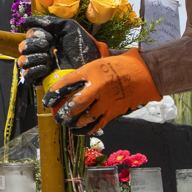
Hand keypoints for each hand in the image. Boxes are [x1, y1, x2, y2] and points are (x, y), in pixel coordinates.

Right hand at [17, 15, 105, 87]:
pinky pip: (27, 76)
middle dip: (34, 45)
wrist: (91, 66)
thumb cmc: (83, 46)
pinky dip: (34, 70)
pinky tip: (46, 68)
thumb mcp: (68, 27)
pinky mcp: (42, 80)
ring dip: (35, 57)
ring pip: (22, 61)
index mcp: (47, 39)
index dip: (36, 35)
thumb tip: (26, 20)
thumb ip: (49, 21)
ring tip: (49, 58)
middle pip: (23, 47)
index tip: (50, 37)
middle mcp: (41, 52)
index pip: (30, 35)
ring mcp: (40, 67)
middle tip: (49, 47)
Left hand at [40, 49, 160, 134]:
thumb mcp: (100, 60)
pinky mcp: (113, 112)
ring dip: (74, 123)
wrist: (144, 74)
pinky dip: (86, 129)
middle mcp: (97, 88)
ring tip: (67, 124)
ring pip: (85, 117)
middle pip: (75, 105)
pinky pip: (97, 124)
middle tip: (56, 116)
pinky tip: (79, 131)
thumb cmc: (121, 65)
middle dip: (63, 113)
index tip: (47, 100)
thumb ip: (85, 70)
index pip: (67, 83)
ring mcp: (106, 102)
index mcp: (92, 71)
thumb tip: (68, 75)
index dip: (55, 93)